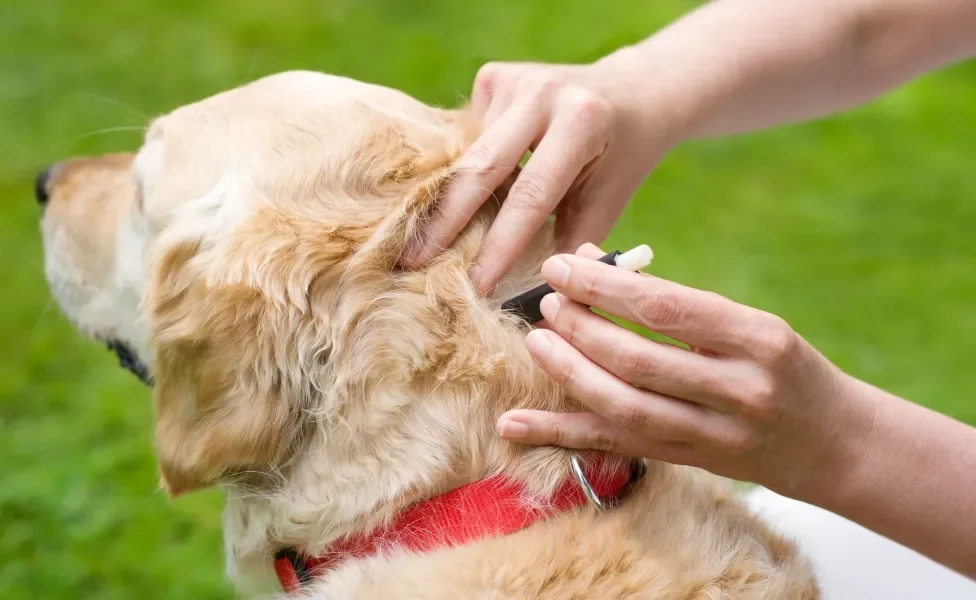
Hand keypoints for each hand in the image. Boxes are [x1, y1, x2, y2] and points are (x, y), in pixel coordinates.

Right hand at [402, 60, 674, 292]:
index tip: (476, 285)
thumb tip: (528, 298)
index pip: (531, 195)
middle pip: (481, 167)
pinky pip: (467, 137)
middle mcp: (543, 92)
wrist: (631, 92)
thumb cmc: (621, 157)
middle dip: (445, 221)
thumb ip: (570, 242)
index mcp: (581, 122)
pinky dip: (465, 170)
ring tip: (424, 241)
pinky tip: (464, 191)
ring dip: (452, 198)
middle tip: (412, 263)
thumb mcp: (609, 200)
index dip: (500, 245)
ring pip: (468, 154)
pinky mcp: (494, 77)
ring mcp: (514, 79)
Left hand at [497, 244, 875, 497]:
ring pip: (626, 407)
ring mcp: (717, 435)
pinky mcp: (692, 463)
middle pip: (640, 360)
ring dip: (570, 375)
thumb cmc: (783, 367)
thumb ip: (679, 304)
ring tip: (537, 343)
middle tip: (547, 303)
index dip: (605, 287)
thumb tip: (595, 266)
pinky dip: (560, 434)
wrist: (834, 443)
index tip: (561, 266)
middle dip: (582, 329)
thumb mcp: (750, 325)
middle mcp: (740, 389)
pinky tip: (514, 424)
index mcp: (758, 339)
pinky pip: (617, 446)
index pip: (667, 308)